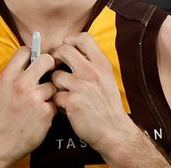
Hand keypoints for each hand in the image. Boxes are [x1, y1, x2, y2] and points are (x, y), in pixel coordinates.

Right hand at [0, 47, 56, 163]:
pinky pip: (55, 103)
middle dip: (49, 64)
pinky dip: (50, 109)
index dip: (32, 54)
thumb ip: (14, 74)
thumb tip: (29, 61)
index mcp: (8, 76)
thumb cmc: (0, 115)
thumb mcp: (0, 88)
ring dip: (49, 92)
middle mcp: (21, 84)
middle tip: (49, 71)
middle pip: (46, 60)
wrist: (1, 141)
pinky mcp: (46, 112)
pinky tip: (40, 114)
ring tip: (39, 102)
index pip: (25, 51)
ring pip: (53, 85)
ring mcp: (34, 98)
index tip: (35, 60)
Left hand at [51, 33, 137, 155]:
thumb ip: (93, 63)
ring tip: (64, 91)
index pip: (83, 38)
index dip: (71, 40)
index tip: (67, 48)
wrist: (114, 131)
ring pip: (55, 75)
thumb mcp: (107, 78)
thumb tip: (73, 49)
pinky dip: (58, 101)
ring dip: (56, 84)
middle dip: (56, 57)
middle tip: (57, 66)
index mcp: (102, 64)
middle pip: (63, 50)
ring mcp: (81, 86)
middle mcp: (91, 72)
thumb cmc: (108, 104)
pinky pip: (55, 95)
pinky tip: (66, 105)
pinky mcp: (71, 101)